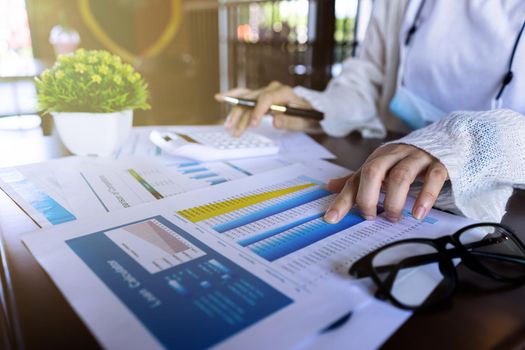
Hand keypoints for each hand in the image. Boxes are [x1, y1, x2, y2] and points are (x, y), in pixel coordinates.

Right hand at [215, 81, 318, 136]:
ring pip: (245, 100)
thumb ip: (289, 121)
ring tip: (228, 127)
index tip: (253, 124)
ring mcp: (264, 91)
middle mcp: (271, 88)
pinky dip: (232, 96)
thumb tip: (276, 121)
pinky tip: (219, 97)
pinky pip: (243, 95)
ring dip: (236, 113)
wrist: (306, 111)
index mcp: (283, 92)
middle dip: (243, 116)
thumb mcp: (302, 121)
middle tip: (237, 131)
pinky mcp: (258, 96)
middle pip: (252, 99)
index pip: (267, 98)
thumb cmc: (305, 116)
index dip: (258, 111)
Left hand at [324, 144, 448, 222]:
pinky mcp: (439, 163)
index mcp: (377, 159)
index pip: (355, 179)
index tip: (331, 218)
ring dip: (394, 200)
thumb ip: (357, 179)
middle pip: (374, 171)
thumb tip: (328, 186)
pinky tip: (418, 213)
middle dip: (368, 196)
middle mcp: (394, 155)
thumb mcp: (379, 167)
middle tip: (370, 216)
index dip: (343, 200)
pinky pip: (433, 177)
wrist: (443, 140)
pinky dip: (425, 197)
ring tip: (393, 217)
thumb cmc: (404, 160)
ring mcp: (417, 158)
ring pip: (401, 175)